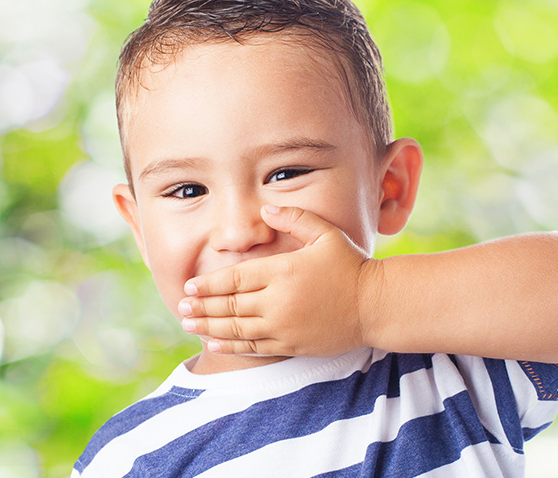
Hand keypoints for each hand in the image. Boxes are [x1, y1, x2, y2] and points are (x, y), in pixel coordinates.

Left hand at [178, 205, 381, 356]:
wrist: (376, 306)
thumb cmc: (351, 266)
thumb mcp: (325, 234)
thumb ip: (294, 218)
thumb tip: (265, 210)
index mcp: (282, 272)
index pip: (234, 279)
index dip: (209, 285)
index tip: (191, 287)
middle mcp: (278, 301)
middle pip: (229, 306)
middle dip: (201, 307)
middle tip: (181, 306)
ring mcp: (284, 327)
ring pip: (237, 329)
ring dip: (209, 328)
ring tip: (189, 324)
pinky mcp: (292, 345)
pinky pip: (254, 347)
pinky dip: (232, 345)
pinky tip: (215, 343)